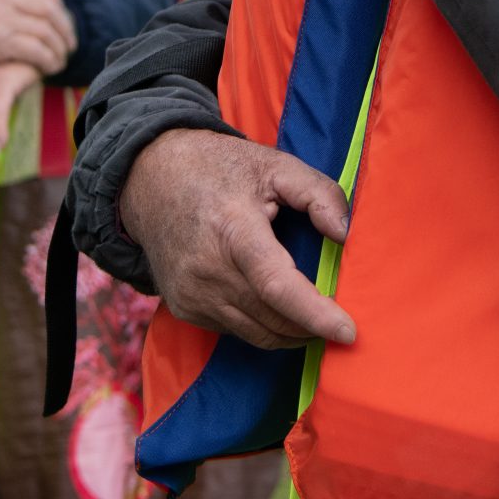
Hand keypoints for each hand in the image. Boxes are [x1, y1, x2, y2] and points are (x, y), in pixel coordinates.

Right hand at [0, 0, 76, 73]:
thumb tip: (12, 2)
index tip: (59, 13)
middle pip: (47, 6)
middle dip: (64, 25)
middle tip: (69, 41)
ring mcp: (1, 16)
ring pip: (46, 29)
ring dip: (59, 46)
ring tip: (61, 58)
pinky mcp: (0, 41)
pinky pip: (37, 49)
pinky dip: (48, 59)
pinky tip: (50, 67)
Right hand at [117, 128, 357, 349]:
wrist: (150, 179)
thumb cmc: (219, 169)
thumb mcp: (274, 164)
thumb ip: (318, 192)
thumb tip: (343, 234)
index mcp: (233, 229)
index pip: (276, 285)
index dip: (314, 313)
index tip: (348, 332)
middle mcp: (207, 270)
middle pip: (272, 318)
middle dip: (312, 327)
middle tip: (341, 323)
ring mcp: (191, 294)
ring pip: (256, 333)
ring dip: (291, 334)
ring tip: (316, 321)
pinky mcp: (183, 308)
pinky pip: (235, 330)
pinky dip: (262, 326)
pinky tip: (276, 308)